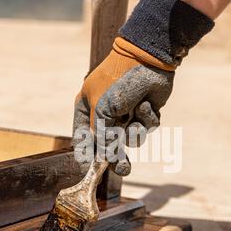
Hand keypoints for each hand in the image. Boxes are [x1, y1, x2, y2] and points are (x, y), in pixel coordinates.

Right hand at [72, 37, 174, 175]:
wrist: (148, 59)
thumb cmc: (117, 81)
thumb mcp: (102, 110)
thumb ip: (101, 136)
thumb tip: (104, 157)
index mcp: (88, 107)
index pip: (82, 136)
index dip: (86, 153)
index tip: (90, 169)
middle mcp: (105, 113)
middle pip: (108, 144)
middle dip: (116, 157)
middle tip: (123, 170)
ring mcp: (126, 113)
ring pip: (130, 139)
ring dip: (135, 132)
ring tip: (136, 119)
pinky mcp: (144, 112)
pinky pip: (145, 128)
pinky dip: (147, 119)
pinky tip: (147, 105)